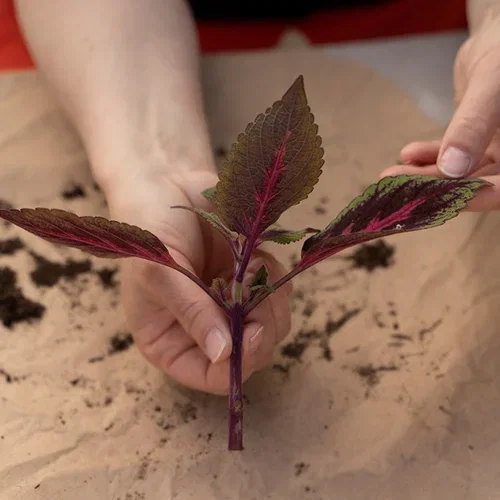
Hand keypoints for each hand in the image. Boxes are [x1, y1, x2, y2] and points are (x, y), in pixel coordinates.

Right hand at [106, 168, 291, 394]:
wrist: (167, 183)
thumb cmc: (148, 229)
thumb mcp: (160, 272)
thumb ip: (191, 313)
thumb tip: (223, 354)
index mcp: (170, 341)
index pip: (208, 376)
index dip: (236, 365)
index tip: (252, 334)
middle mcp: (204, 331)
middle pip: (249, 354)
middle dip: (259, 325)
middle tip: (253, 289)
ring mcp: (230, 307)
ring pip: (272, 326)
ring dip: (268, 297)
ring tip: (246, 265)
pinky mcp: (250, 282)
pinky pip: (278, 293)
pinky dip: (272, 274)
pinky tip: (252, 254)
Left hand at [380, 16, 499, 210]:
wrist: (496, 37)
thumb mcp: (492, 86)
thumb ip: (474, 125)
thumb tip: (452, 168)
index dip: (474, 200)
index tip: (436, 204)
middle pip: (474, 183)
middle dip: (434, 188)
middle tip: (398, 190)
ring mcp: (492, 150)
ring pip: (457, 171)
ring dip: (423, 174)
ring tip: (391, 173)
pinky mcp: (473, 143)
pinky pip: (449, 154)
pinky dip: (427, 156)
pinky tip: (407, 154)